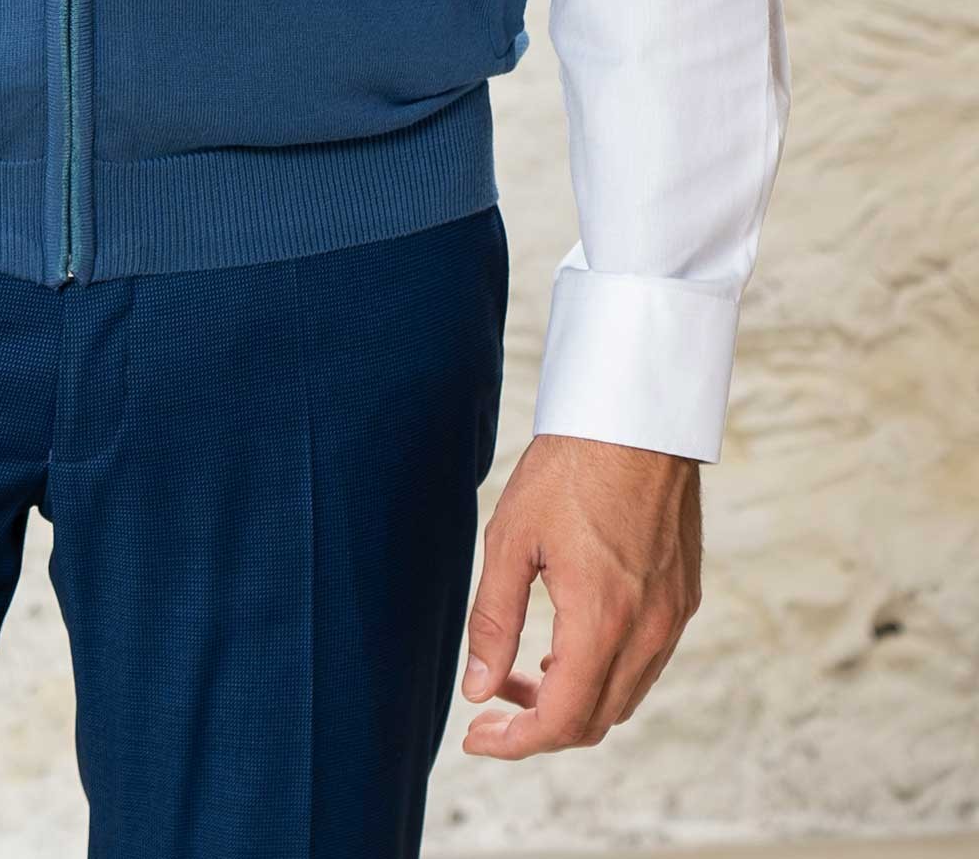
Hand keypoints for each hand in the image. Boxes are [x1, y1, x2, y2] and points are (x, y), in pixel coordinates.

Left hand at [459, 431, 701, 754]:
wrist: (634, 417)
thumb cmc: (568, 468)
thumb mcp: (510, 539)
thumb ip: (493, 621)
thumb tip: (477, 690)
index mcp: (602, 620)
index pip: (561, 720)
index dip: (515, 742)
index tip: (478, 736)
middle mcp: (647, 630)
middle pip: (594, 721)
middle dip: (538, 727)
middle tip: (493, 702)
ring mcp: (672, 617)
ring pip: (623, 698)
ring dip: (572, 701)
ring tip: (524, 672)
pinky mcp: (683, 598)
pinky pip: (645, 665)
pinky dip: (604, 674)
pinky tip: (569, 645)